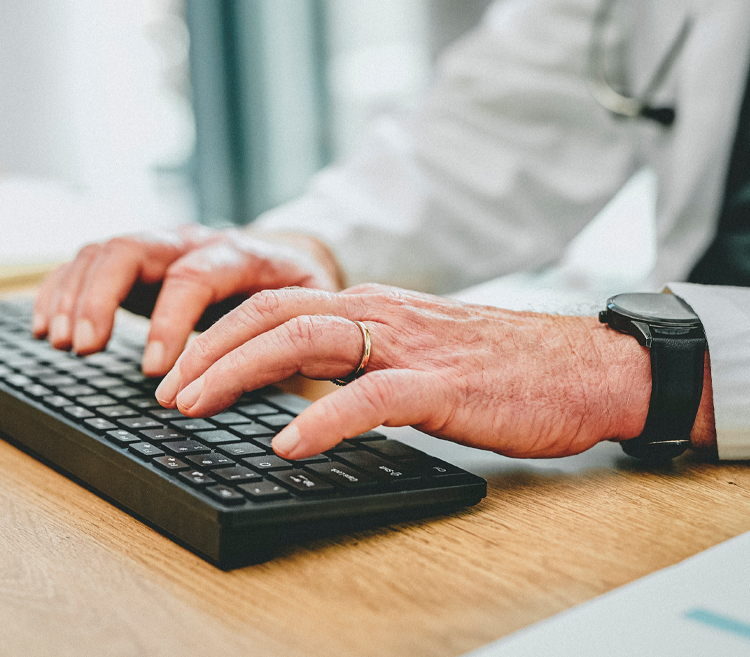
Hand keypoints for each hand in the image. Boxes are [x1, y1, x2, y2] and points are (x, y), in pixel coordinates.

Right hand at [31, 225, 341, 374]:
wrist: (289, 255)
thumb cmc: (294, 294)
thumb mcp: (303, 314)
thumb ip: (279, 345)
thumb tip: (238, 387)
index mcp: (237, 254)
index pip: (194, 275)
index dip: (170, 320)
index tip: (154, 369)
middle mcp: (190, 241)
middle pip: (132, 247)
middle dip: (101, 298)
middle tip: (85, 348)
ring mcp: (159, 246)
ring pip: (103, 251)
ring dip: (75, 296)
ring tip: (62, 343)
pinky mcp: (136, 260)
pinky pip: (87, 261)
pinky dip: (61, 290)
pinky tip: (47, 326)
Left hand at [154, 284, 679, 459]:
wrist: (582, 366)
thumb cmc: (497, 368)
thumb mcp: (410, 353)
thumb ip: (355, 360)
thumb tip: (295, 384)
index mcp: (367, 308)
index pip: (272, 306)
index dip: (217, 336)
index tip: (178, 371)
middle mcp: (377, 314)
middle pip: (271, 314)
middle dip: (208, 350)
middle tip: (166, 391)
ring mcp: (406, 346)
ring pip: (303, 340)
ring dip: (239, 372)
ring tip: (196, 405)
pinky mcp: (440, 385)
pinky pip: (368, 396)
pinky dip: (321, 418)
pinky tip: (287, 443)